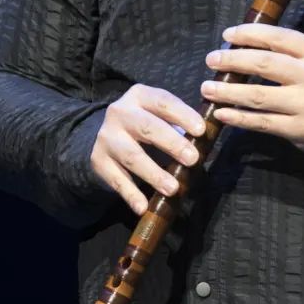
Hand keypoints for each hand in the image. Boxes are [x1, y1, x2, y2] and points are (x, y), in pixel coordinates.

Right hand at [89, 84, 206, 214]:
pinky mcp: (98, 161)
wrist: (101, 136)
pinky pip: (117, 180)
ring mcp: (107, 137)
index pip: (163, 102)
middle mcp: (120, 112)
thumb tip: (205, 143)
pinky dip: (131, 194)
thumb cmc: (142, 124)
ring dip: (154, 173)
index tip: (201, 130)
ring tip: (173, 188)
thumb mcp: (157, 115)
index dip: (183, 115)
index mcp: (139, 96)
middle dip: (172, 143)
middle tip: (193, 159)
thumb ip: (178, 124)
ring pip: (133, 156)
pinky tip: (143, 207)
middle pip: (147, 127)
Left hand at [200, 23, 303, 162]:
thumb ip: (294, 53)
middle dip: (232, 59)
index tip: (227, 34)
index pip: (278, 37)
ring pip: (257, 95)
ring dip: (227, 90)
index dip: (249, 33)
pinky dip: (238, 118)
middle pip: (263, 63)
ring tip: (208, 87)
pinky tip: (222, 113)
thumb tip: (248, 46)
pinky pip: (262, 123)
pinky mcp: (300, 131)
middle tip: (211, 59)